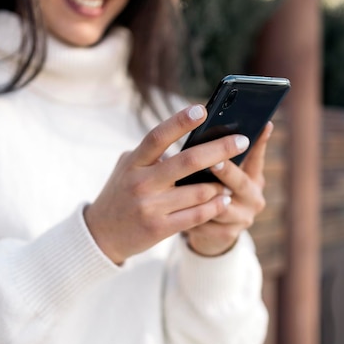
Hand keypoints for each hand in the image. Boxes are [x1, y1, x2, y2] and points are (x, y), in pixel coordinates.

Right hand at [84, 105, 249, 263]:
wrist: (101, 235)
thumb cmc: (121, 193)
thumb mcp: (127, 168)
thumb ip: (151, 154)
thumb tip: (188, 137)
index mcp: (133, 163)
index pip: (158, 136)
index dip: (180, 121)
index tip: (202, 109)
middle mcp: (141, 183)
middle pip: (187, 161)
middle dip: (220, 148)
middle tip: (242, 140)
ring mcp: (150, 207)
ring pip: (199, 191)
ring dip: (221, 184)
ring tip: (232, 178)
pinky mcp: (159, 229)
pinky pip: (196, 215)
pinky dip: (215, 206)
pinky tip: (224, 199)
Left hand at [183, 122, 272, 256]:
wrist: (215, 231)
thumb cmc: (216, 188)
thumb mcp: (225, 172)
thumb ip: (221, 152)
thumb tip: (211, 118)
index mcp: (255, 177)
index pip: (257, 157)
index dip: (257, 143)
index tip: (255, 127)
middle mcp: (254, 198)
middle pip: (239, 182)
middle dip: (225, 171)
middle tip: (213, 161)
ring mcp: (242, 219)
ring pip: (221, 206)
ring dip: (200, 195)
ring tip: (181, 184)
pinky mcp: (227, 235)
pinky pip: (205, 223)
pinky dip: (188, 213)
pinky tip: (172, 207)